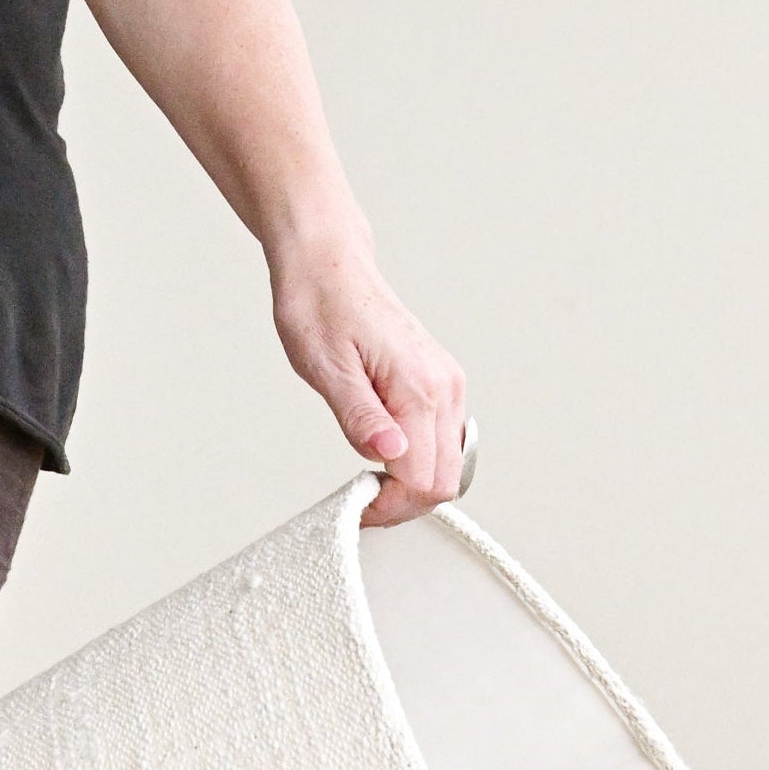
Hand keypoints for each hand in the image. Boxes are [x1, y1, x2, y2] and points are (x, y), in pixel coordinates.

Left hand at [271, 231, 468, 527]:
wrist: (328, 263)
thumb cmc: (319, 305)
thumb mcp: (326, 367)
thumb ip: (361, 417)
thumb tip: (390, 456)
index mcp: (419, 386)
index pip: (423, 480)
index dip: (391, 506)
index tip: (359, 506)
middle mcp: (444, 387)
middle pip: (445, 482)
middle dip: (404, 503)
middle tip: (363, 501)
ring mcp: (448, 386)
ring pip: (449, 468)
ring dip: (412, 487)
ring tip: (372, 480)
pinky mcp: (442, 384)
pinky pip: (443, 444)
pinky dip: (419, 464)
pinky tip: (387, 458)